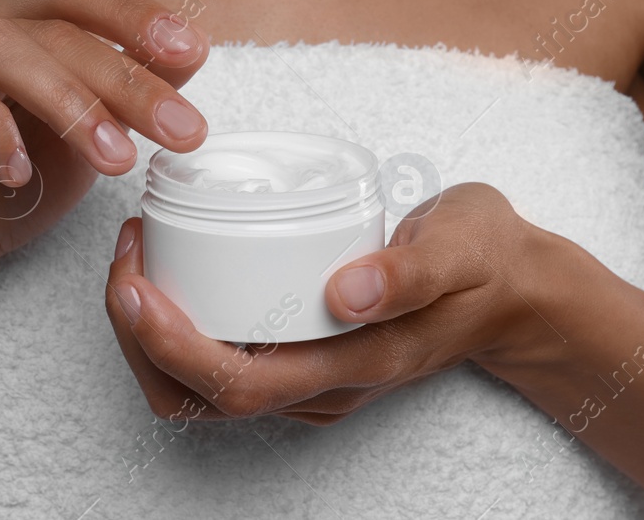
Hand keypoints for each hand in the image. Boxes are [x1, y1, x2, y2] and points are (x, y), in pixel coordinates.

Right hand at [0, 0, 210, 315]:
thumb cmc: (5, 190)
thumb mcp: (86, 143)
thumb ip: (127, 97)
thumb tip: (188, 54)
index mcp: (15, 25)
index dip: (133, 12)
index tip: (192, 49)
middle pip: (52, 26)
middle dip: (124, 77)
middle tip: (178, 129)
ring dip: (68, 101)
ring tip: (115, 159)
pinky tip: (20, 174)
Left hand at [104, 182, 572, 424]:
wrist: (516, 288)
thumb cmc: (485, 261)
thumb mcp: (463, 245)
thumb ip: (411, 270)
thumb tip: (347, 291)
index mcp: (356, 364)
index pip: (238, 385)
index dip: (170, 344)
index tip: (135, 280)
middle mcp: (323, 387)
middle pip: (197, 399)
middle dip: (138, 335)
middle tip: (127, 254)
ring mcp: (310, 380)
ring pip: (197, 390)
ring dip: (148, 333)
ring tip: (138, 255)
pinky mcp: (302, 360)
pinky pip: (217, 364)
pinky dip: (175, 325)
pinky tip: (172, 267)